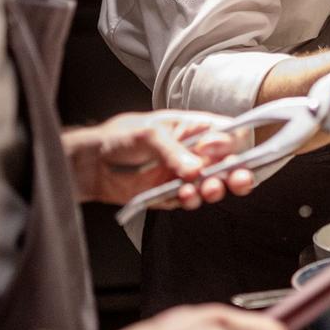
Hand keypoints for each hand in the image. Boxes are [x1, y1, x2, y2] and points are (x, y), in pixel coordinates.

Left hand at [63, 112, 256, 209]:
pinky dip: (191, 201)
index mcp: (193, 129)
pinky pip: (190, 201)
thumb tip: (198, 170)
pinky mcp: (172, 196)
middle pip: (228, 164)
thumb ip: (174, 151)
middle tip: (238, 180)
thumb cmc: (119, 137)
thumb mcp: (149, 134)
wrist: (92, 164)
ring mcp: (184, 175)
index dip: (234, 144)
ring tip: (206, 190)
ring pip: (213, 185)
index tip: (230, 152)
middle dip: (236, 173)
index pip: (227, 133)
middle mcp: (194, 152)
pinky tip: (184, 196)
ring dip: (214, 189)